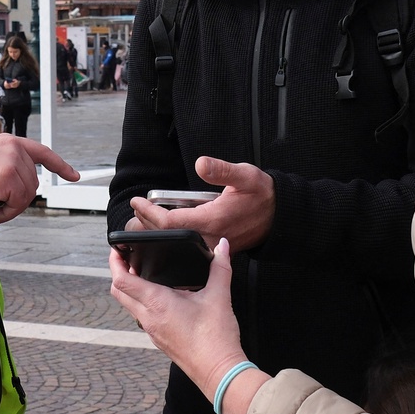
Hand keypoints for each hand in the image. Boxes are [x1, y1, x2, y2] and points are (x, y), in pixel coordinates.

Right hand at [0, 134, 78, 226]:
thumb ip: (9, 167)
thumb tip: (22, 187)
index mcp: (10, 142)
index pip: (42, 152)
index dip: (59, 165)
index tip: (73, 175)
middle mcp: (14, 147)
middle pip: (33, 182)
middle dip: (19, 198)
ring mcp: (13, 160)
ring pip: (27, 194)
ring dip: (11, 207)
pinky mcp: (10, 175)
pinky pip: (19, 203)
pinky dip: (7, 213)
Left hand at [109, 238, 265, 413]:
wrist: (219, 372)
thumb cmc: (216, 338)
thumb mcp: (219, 297)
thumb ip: (220, 267)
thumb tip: (223, 246)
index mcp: (157, 303)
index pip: (122, 280)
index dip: (115, 262)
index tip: (117, 249)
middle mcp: (148, 318)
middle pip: (118, 292)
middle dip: (118, 272)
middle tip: (126, 258)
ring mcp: (152, 331)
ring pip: (129, 306)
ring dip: (129, 289)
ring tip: (143, 273)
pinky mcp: (159, 339)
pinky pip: (141, 317)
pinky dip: (142, 303)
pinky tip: (161, 297)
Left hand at [127, 158, 273, 249]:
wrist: (280, 218)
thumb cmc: (263, 195)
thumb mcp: (245, 175)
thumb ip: (222, 170)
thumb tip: (201, 164)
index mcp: (212, 220)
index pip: (170, 223)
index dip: (149, 213)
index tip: (137, 202)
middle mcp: (210, 238)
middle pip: (168, 238)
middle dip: (146, 225)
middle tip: (134, 210)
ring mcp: (212, 246)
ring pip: (176, 245)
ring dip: (157, 233)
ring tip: (143, 219)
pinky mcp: (216, 249)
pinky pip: (187, 249)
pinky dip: (171, 240)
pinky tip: (163, 229)